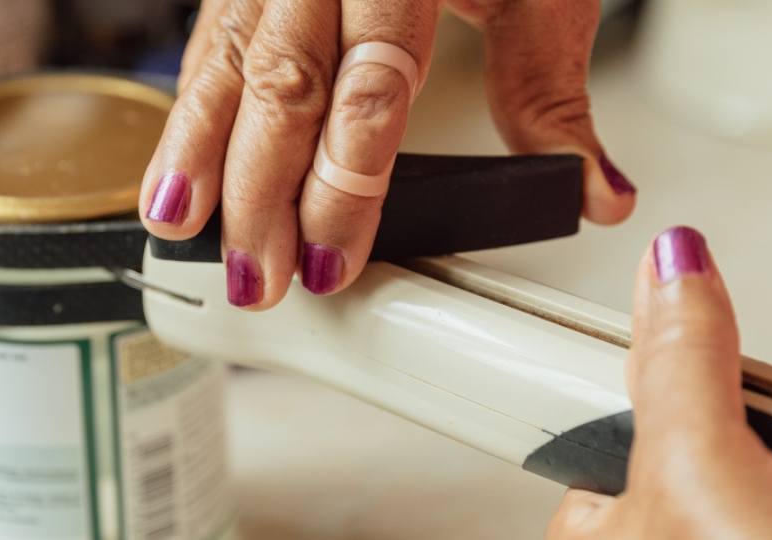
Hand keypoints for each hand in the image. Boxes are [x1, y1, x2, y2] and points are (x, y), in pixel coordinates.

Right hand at [139, 0, 635, 308]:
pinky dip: (189, 112)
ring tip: (179, 228)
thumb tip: (597, 191)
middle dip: (261, 194)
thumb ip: (549, 97)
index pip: (368, 90)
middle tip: (260, 278)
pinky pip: (210, 43)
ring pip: (228, 63)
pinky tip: (175, 168)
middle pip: (284, 86)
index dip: (344, 186)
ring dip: (200, 155)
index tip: (333, 259)